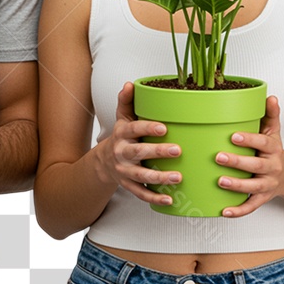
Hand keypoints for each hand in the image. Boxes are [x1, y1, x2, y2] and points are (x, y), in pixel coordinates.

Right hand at [98, 82, 182, 205]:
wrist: (105, 161)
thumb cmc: (122, 137)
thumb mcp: (122, 118)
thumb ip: (127, 101)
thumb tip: (130, 84)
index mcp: (122, 134)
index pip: (134, 129)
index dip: (148, 128)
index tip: (164, 128)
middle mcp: (122, 153)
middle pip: (138, 153)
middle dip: (157, 152)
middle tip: (177, 150)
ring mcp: (125, 171)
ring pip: (141, 176)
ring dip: (159, 177)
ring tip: (178, 177)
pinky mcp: (128, 185)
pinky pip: (141, 193)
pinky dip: (154, 198)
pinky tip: (169, 199)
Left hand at [216, 95, 283, 216]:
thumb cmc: (273, 151)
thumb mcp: (274, 132)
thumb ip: (270, 115)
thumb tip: (270, 97)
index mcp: (273, 149)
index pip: (263, 143)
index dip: (249, 140)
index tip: (234, 136)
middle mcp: (272, 168)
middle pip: (256, 166)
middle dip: (237, 162)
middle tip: (218, 157)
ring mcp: (267, 185)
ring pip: (252, 187)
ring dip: (236, 186)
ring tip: (219, 181)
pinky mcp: (262, 198)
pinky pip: (251, 206)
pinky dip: (238, 211)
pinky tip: (224, 211)